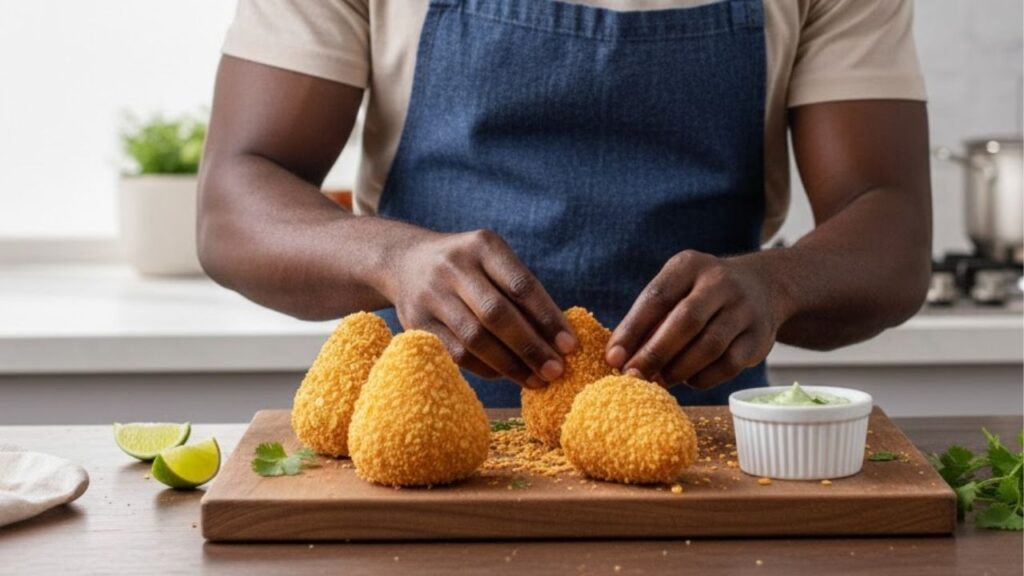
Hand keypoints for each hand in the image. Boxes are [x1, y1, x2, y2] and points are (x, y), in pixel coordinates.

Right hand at [380, 227, 576, 388]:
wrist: (404, 261)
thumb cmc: (469, 268)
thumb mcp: (493, 261)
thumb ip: (521, 292)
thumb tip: (560, 340)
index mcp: (483, 245)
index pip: (521, 285)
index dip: (548, 318)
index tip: (570, 346)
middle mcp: (454, 266)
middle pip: (497, 314)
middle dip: (531, 347)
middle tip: (556, 371)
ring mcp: (431, 294)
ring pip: (475, 338)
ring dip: (510, 365)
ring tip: (536, 380)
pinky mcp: (415, 321)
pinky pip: (456, 353)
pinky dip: (485, 368)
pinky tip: (505, 375)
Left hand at [606, 250, 788, 389]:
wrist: (762, 285)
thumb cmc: (701, 294)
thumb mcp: (676, 288)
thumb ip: (649, 318)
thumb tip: (618, 358)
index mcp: (689, 266)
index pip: (656, 298)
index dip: (632, 331)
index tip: (613, 358)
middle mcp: (720, 282)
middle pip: (684, 322)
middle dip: (654, 354)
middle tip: (634, 377)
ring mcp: (744, 309)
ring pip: (709, 346)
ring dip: (679, 369)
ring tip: (660, 380)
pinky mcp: (760, 336)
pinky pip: (729, 364)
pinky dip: (704, 378)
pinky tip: (689, 380)